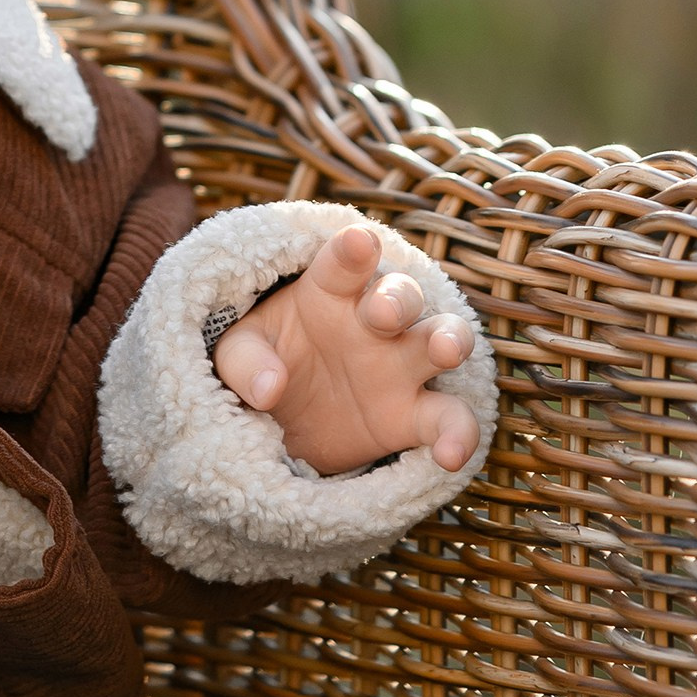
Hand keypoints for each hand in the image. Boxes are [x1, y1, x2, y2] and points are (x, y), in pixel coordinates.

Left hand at [214, 224, 478, 477]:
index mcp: (328, 290)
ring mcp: (399, 366)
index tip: (358, 243)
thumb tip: (268, 389)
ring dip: (448, 338)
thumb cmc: (265, 363)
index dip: (353, 251)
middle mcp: (372, 320)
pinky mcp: (413, 415)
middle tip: (381, 312)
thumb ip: (244, 360)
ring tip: (444, 349)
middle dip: (397, 297)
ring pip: (442, 339)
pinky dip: (459, 434)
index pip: (342, 262)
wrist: (281, 421)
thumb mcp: (237, 353)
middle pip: (401, 294)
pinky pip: (449, 417)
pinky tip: (450, 454)